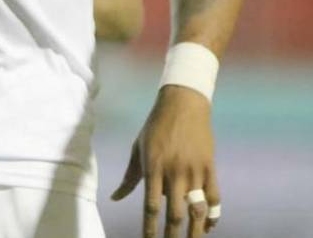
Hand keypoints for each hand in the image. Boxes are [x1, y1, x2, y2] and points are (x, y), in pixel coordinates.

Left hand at [112, 85, 220, 236]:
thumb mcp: (137, 148)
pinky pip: (214, 197)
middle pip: (175, 213)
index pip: (150, 205)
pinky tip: (209, 226)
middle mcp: (174, 172)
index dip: (149, 227)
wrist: (182, 104)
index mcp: (153, 167)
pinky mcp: (210, 168)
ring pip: (197, 209)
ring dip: (196, 230)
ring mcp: (194, 171)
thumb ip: (129, 177)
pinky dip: (213, 214)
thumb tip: (115, 198)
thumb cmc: (154, 126)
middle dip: (172, 235)